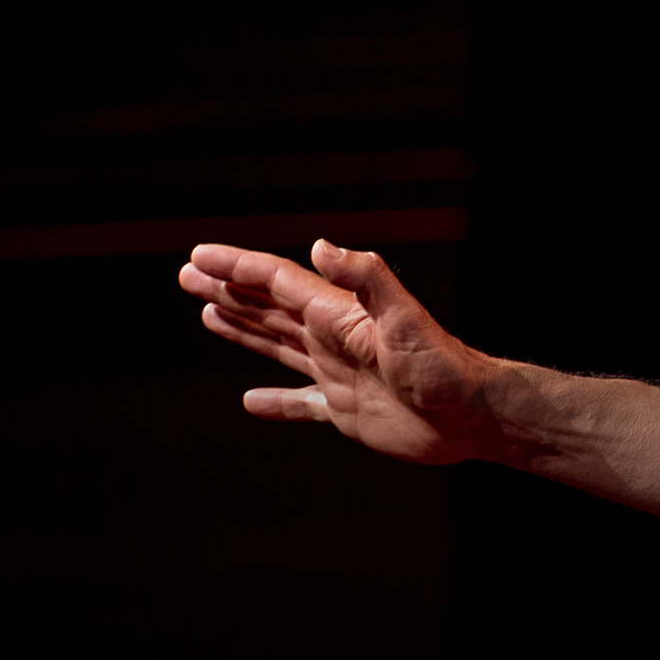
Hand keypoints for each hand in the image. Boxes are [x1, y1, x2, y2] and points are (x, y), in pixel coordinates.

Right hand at [179, 240, 496, 463]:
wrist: (470, 414)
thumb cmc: (442, 364)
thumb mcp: (405, 317)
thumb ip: (368, 279)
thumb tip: (322, 245)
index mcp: (339, 314)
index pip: (278, 282)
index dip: (238, 267)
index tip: (198, 255)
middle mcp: (334, 338)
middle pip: (270, 307)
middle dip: (229, 289)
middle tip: (188, 274)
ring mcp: (338, 372)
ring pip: (279, 345)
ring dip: (243, 328)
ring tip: (209, 311)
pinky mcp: (346, 409)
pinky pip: (301, 403)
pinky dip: (275, 402)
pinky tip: (251, 401)